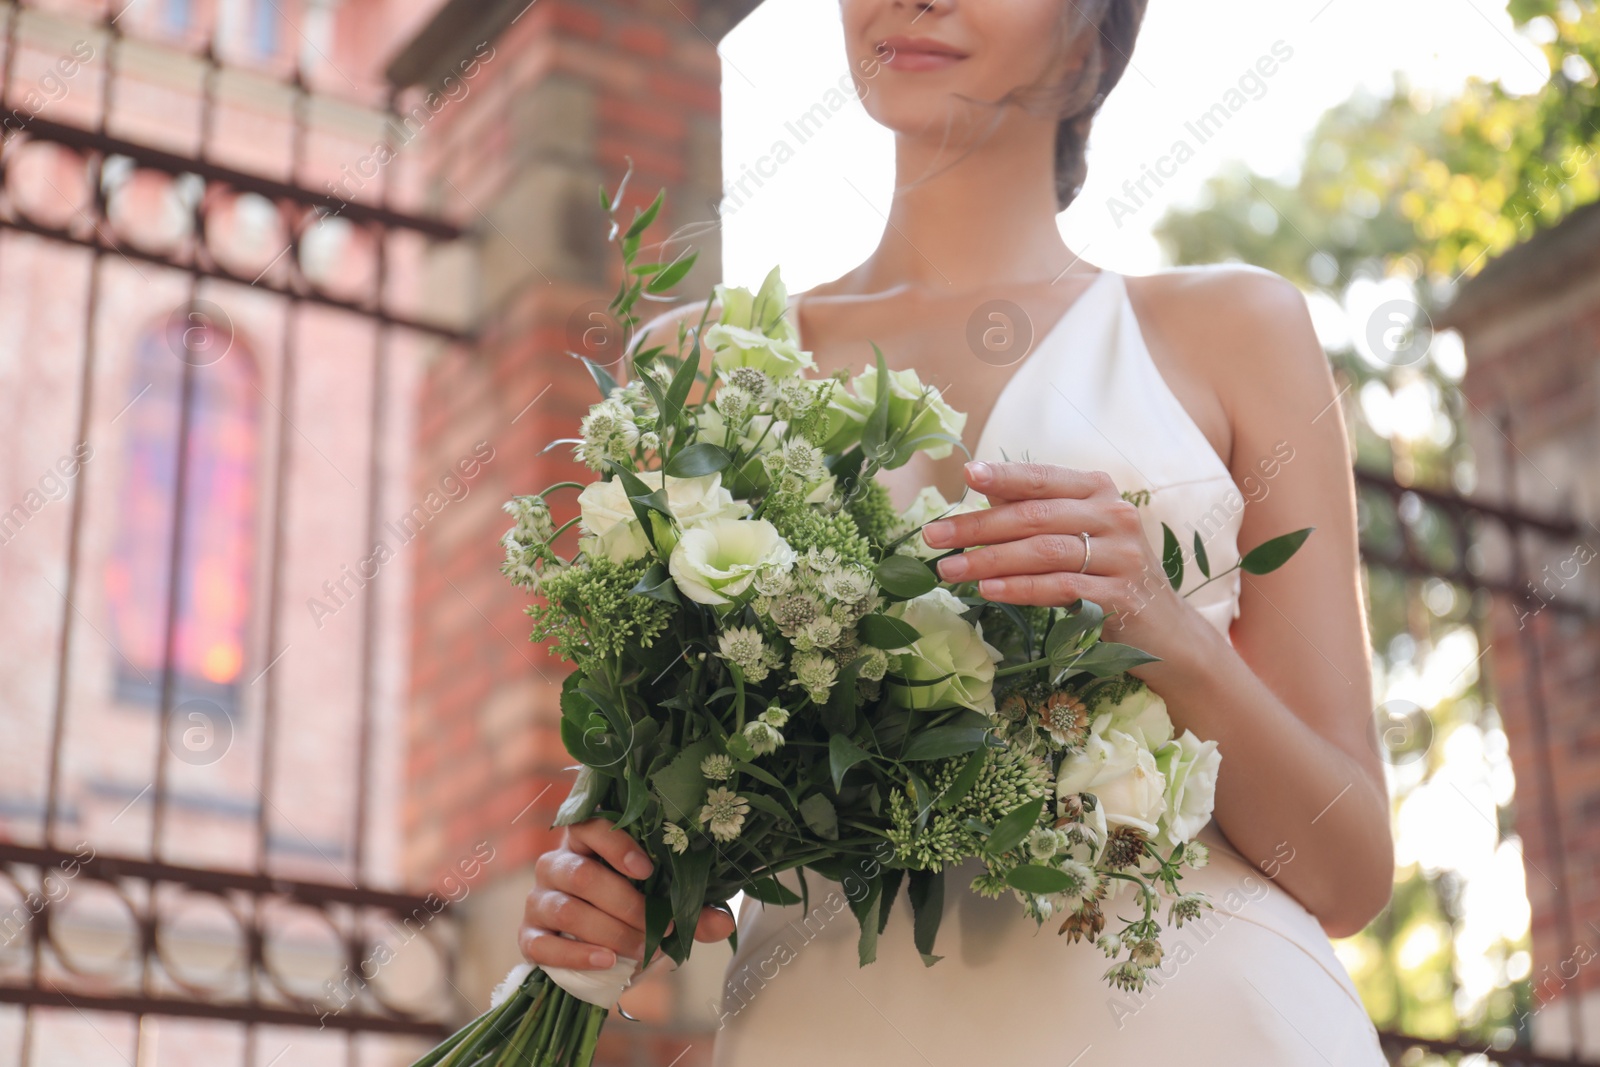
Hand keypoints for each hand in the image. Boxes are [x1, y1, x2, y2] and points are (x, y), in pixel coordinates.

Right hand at [520, 818, 736, 970]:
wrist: (599, 949)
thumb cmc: (630, 911)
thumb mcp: (662, 905)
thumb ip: (691, 912)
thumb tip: (722, 924)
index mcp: (587, 841)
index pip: (590, 826)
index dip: (616, 845)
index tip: (647, 870)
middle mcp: (556, 864)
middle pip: (581, 875)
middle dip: (626, 905)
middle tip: (660, 928)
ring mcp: (538, 899)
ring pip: (566, 909)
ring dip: (609, 932)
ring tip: (642, 949)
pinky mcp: (528, 936)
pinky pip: (544, 944)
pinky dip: (577, 954)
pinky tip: (606, 962)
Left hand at [919, 460, 1194, 657]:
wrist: (1165, 630)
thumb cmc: (1109, 574)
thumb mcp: (1076, 534)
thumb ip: (1035, 510)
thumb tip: (983, 489)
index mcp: (1099, 490)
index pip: (1043, 478)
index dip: (1004, 475)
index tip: (966, 474)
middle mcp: (1114, 515)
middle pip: (1034, 517)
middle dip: (978, 526)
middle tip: (933, 537)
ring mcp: (1121, 555)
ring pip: (1043, 552)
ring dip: (989, 560)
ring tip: (949, 570)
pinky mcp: (1120, 595)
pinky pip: (1059, 588)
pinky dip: (1019, 588)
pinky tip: (987, 590)